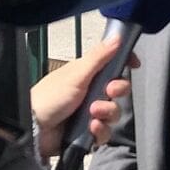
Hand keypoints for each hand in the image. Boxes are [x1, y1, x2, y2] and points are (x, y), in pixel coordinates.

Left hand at [30, 35, 136, 157]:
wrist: (34, 129)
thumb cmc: (50, 97)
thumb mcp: (77, 73)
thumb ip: (99, 56)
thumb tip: (117, 36)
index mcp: (86, 74)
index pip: (112, 64)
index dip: (125, 63)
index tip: (135, 64)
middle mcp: (90, 92)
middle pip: (118, 89)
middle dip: (117, 91)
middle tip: (108, 92)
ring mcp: (89, 113)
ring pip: (114, 112)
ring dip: (106, 112)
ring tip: (92, 114)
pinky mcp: (87, 133)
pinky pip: (105, 132)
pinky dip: (100, 131)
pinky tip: (91, 128)